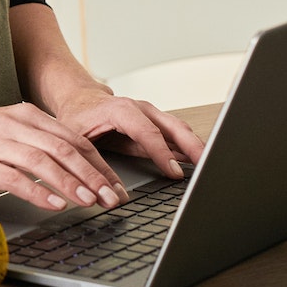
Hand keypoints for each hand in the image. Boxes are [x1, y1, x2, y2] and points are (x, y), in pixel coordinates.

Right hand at [0, 103, 129, 211]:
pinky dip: (38, 192)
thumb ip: (34, 140)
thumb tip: (70, 162)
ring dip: (72, 184)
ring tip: (90, 202)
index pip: (73, 139)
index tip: (115, 185)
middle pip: (65, 149)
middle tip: (112, 198)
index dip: (99, 163)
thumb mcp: (2, 129)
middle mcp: (13, 125)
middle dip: (94, 176)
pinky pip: (15, 178)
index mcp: (24, 115)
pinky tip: (54, 204)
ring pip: (44, 162)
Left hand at [45, 81, 206, 178]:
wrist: (80, 98)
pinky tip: (197, 162)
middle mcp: (141, 109)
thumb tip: (103, 188)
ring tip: (209, 167)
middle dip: (193, 146)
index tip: (174, 173)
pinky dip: (188, 148)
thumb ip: (90, 161)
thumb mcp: (76, 138)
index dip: (162, 154)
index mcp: (121, 110)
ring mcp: (151, 115)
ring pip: (180, 130)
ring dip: (195, 147)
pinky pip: (176, 136)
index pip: (147, 132)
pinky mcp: (155, 124)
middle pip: (173, 127)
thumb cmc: (78, 116)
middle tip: (207, 167)